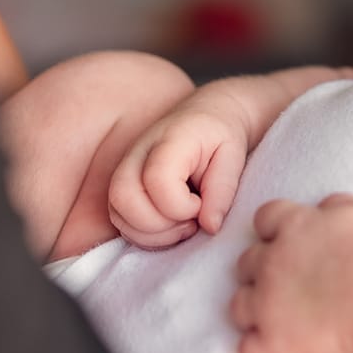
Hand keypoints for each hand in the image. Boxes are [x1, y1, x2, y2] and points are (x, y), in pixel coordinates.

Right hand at [109, 96, 249, 248]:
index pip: (157, 181)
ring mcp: (125, 170)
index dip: (181, 207)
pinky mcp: (123, 187)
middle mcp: (138, 153)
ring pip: (117, 214)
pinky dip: (144, 235)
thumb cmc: (221, 135)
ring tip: (183, 224)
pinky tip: (171, 226)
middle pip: (123, 198)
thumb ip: (223, 189)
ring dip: (153, 234)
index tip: (201, 204)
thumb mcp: (234, 155)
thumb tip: (209, 226)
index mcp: (169, 140)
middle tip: (191, 220)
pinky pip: (120, 221)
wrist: (209, 117)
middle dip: (160, 225)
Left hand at [230, 195, 352, 352]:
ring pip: (238, 307)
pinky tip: (277, 351)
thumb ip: (334, 205)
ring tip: (275, 319)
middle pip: (244, 264)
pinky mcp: (273, 341)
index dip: (273, 232)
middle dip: (259, 272)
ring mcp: (266, 303)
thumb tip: (323, 208)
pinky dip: (260, 351)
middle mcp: (270, 262)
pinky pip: (249, 350)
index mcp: (291, 226)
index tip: (287, 242)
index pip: (263, 219)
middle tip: (283, 283)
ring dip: (253, 311)